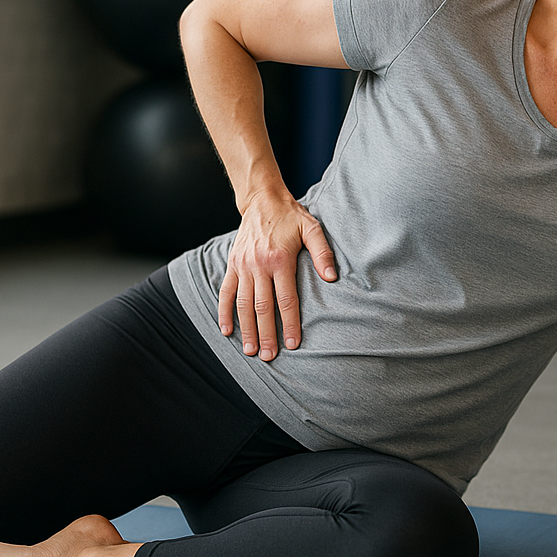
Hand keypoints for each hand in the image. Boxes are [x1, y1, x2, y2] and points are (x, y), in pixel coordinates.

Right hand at [219, 191, 336, 360]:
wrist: (262, 199)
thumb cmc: (291, 216)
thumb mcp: (312, 228)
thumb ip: (322, 253)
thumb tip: (332, 278)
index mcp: (280, 259)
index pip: (286, 299)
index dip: (289, 323)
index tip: (292, 344)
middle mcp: (259, 265)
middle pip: (262, 307)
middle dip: (267, 334)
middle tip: (270, 357)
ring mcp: (242, 265)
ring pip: (243, 304)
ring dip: (246, 329)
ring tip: (250, 351)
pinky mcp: (232, 264)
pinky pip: (226, 292)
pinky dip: (224, 312)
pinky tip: (226, 331)